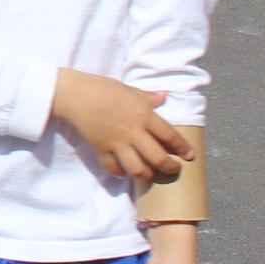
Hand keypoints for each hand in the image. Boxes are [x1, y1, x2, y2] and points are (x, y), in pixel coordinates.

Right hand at [51, 69, 192, 179]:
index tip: (190, 156)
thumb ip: (148, 97)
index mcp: (143, 115)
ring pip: (137, 168)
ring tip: (151, 174)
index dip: (183, 148)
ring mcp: (116, 143)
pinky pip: (113, 169)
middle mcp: (133, 132)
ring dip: (147, 175)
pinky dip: (120, 174)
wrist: (74, 95)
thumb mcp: (129, 89)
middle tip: (174, 169)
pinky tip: (124, 172)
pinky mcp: (100, 150)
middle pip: (157, 158)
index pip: (170, 136)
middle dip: (169, 167)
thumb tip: (164, 96)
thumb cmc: (103, 88)